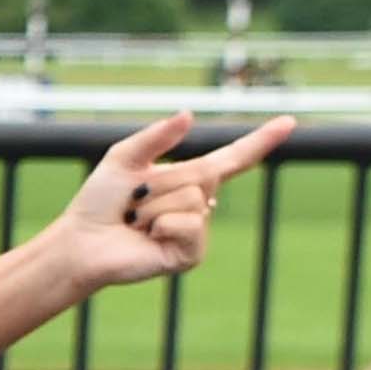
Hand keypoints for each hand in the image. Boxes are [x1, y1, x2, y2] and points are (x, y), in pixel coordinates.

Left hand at [52, 110, 296, 296]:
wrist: (81, 242)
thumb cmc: (99, 202)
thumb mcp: (125, 158)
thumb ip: (156, 136)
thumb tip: (189, 114)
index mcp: (189, 177)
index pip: (233, 158)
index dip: (260, 141)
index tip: (289, 123)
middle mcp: (199, 204)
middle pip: (201, 176)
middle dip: (159, 184)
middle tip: (134, 202)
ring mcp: (196, 231)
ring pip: (193, 200)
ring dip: (155, 207)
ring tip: (136, 222)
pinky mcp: (190, 255)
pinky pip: (190, 225)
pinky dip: (162, 226)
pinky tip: (147, 237)